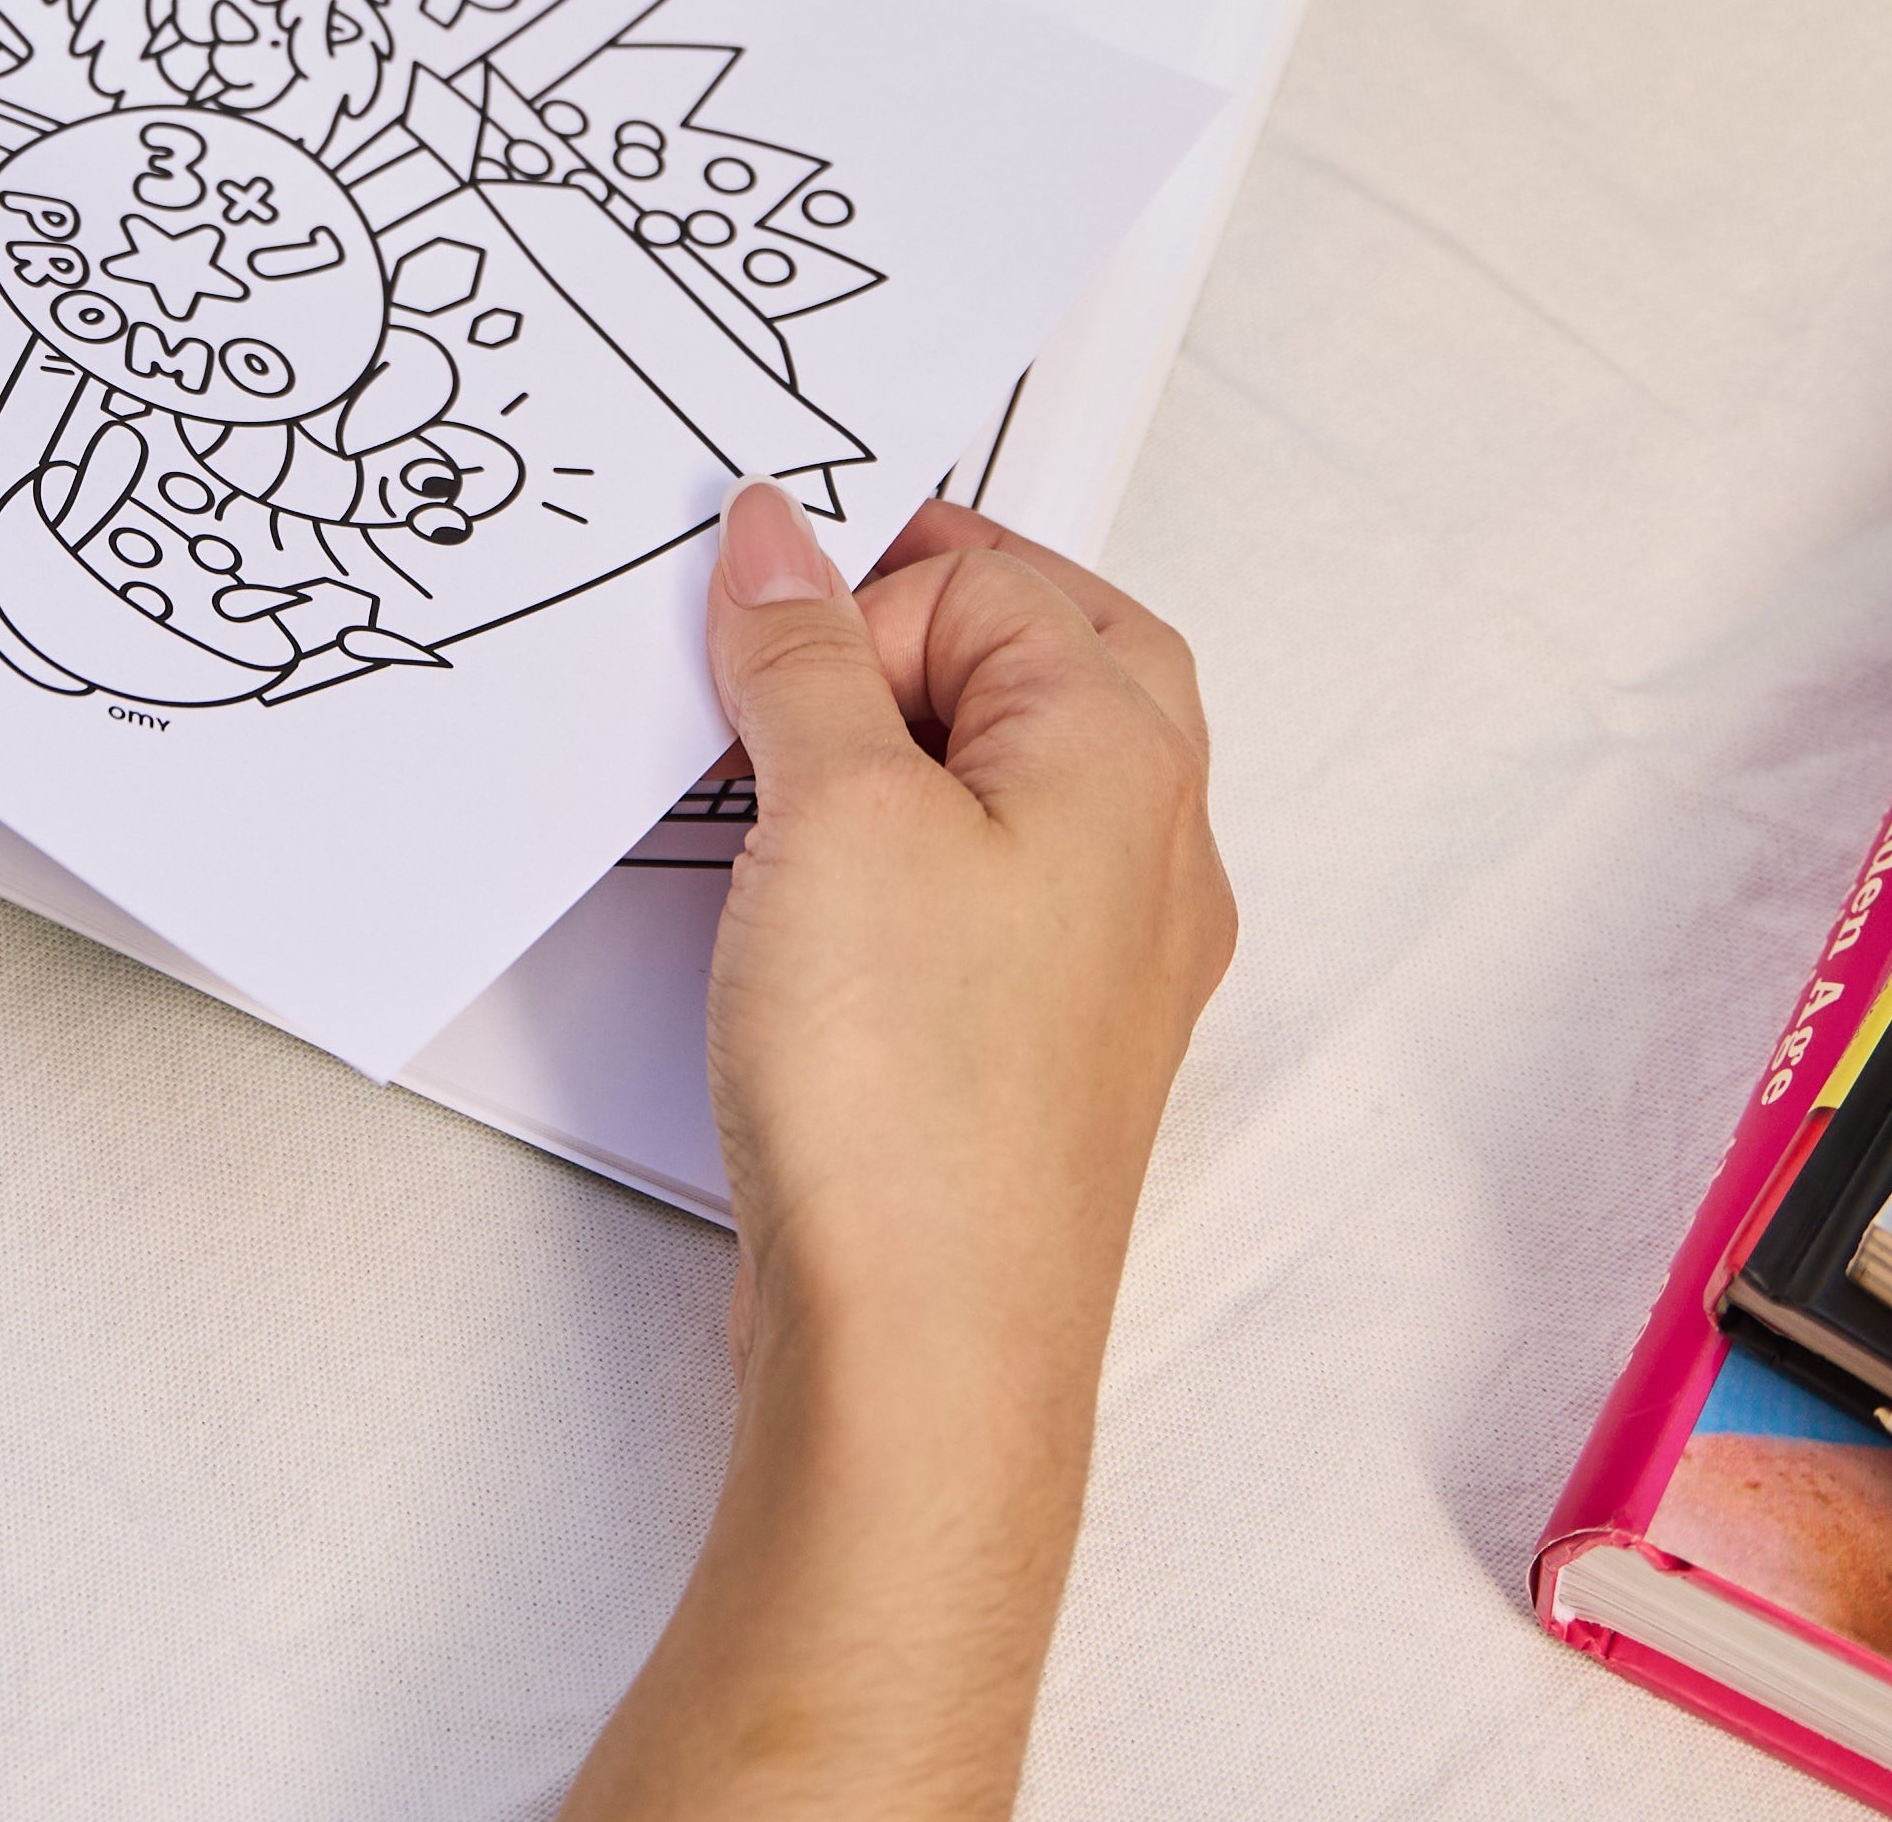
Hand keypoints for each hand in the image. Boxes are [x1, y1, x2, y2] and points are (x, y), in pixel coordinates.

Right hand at [703, 480, 1233, 1389]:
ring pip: (1010, 774)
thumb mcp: (831, 809)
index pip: (995, 587)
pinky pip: (975, 884)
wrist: (923, 1351)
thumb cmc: (911, 1098)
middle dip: (911, 629)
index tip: (747, 632)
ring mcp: (1098, 956)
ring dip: (894, 742)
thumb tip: (778, 540)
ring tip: (769, 770)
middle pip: (1051, 659)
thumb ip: (802, 652)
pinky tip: (803, 891)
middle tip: (775, 642)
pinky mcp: (1028, 1041)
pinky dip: (891, 847)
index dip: (859, 593)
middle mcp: (1144, 853)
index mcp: (1127, 763)